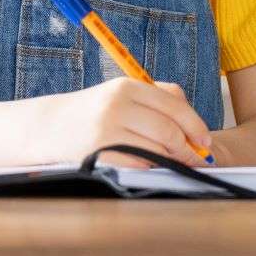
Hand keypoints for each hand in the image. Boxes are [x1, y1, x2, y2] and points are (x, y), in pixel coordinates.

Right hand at [50, 77, 211, 168]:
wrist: (49, 126)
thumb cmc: (94, 111)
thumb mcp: (122, 94)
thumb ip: (158, 97)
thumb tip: (193, 121)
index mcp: (127, 86)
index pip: (174, 105)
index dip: (196, 125)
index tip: (205, 140)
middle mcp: (117, 106)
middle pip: (168, 130)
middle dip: (187, 148)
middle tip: (195, 158)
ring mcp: (107, 131)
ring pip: (156, 151)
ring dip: (170, 161)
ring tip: (172, 162)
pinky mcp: (100, 154)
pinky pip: (139, 166)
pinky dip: (150, 169)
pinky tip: (149, 166)